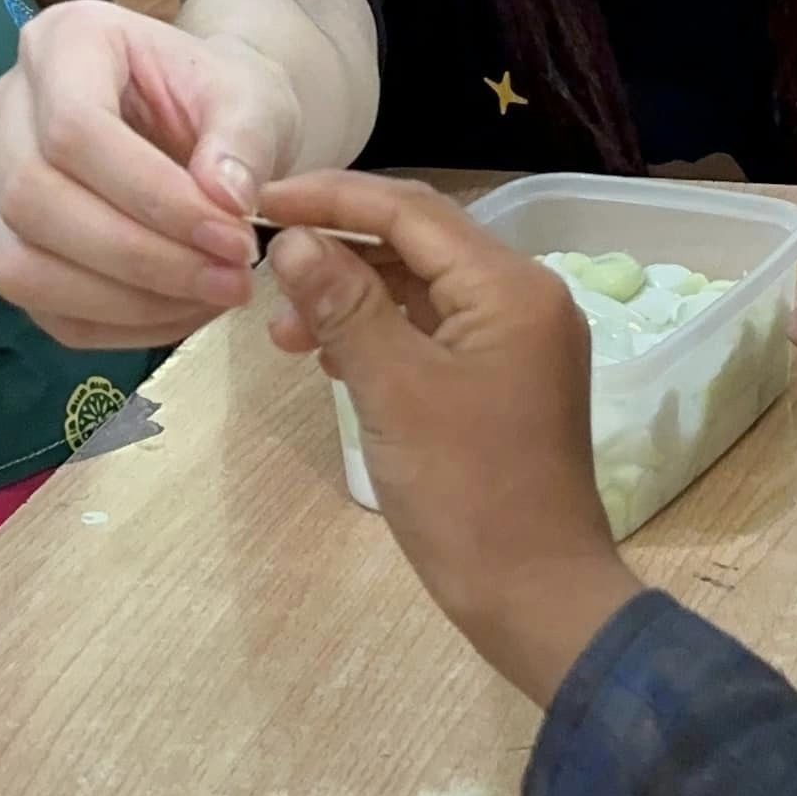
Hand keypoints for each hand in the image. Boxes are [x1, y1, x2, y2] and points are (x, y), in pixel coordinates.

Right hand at [0, 0, 300, 349]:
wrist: (207, 120)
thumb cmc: (224, 98)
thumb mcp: (255, 99)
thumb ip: (244, 140)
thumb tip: (225, 201)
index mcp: (65, 42)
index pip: (74, 127)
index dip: (153, 196)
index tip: (234, 237)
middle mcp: (9, 106)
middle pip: (34, 198)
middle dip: (140, 256)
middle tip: (231, 279)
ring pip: (21, 264)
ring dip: (125, 300)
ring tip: (214, 298)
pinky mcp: (9, 243)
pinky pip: (40, 306)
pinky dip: (114, 324)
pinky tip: (183, 312)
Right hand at [262, 171, 638, 706]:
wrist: (536, 597)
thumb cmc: (467, 495)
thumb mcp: (394, 392)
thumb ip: (344, 307)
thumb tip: (294, 240)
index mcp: (510, 287)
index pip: (412, 210)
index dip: (332, 198)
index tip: (260, 204)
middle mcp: (523, 296)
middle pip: (418, 240)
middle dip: (338, 246)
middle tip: (263, 266)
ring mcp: (516, 338)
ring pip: (420, 286)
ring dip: (352, 294)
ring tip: (284, 332)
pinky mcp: (502, 376)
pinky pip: (432, 328)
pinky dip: (379, 331)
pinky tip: (330, 357)